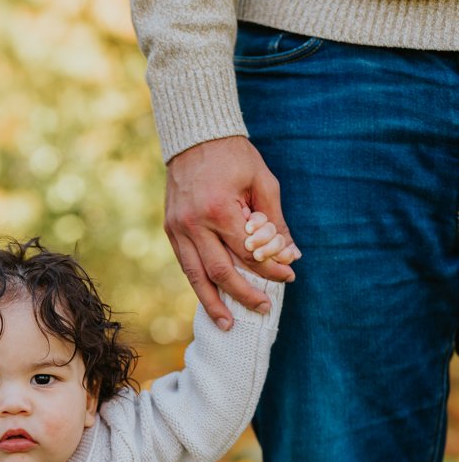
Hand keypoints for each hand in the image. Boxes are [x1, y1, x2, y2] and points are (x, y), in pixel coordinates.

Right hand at [165, 136, 298, 328]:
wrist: (194, 137)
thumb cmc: (234, 157)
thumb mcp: (262, 182)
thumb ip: (275, 220)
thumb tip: (290, 254)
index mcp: (220, 210)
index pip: (249, 253)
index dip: (271, 269)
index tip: (289, 276)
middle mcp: (195, 225)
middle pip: (222, 272)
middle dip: (245, 294)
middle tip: (263, 309)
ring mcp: (178, 229)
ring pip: (197, 276)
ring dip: (213, 303)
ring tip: (227, 324)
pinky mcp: (170, 230)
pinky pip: (186, 265)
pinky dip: (199, 284)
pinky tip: (210, 299)